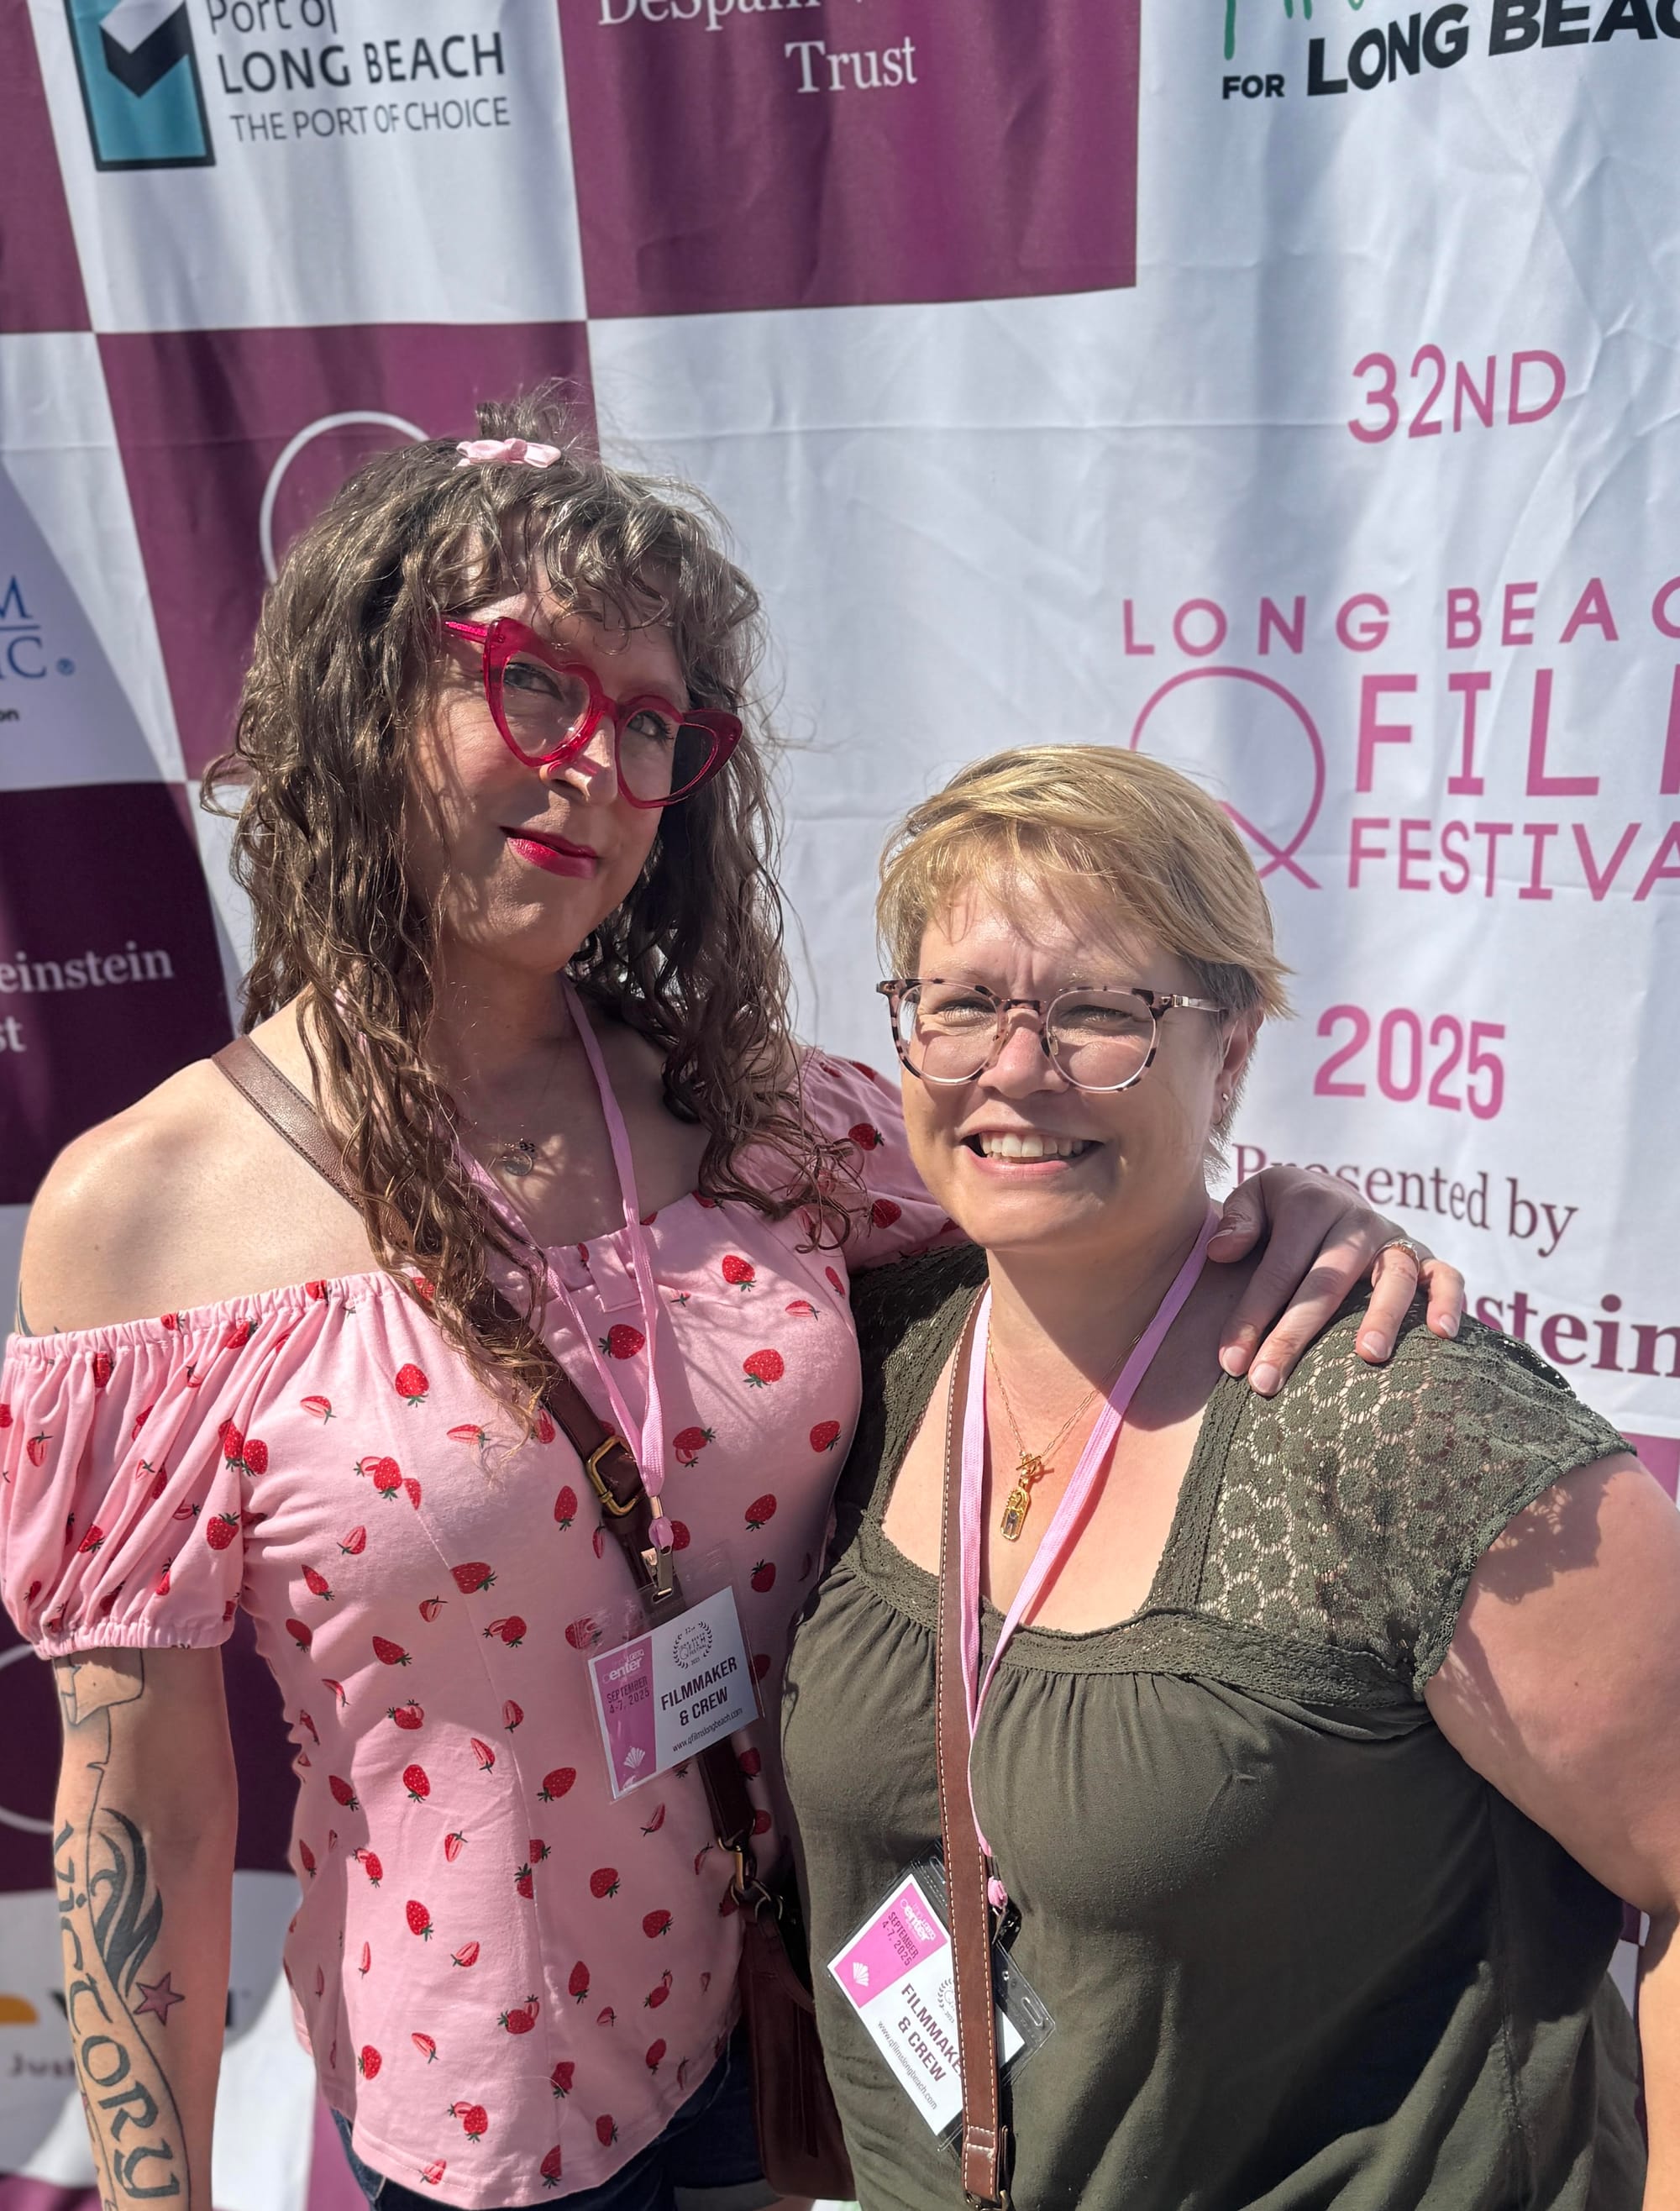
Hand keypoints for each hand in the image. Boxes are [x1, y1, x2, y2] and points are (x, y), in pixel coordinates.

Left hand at [1208, 1165, 1464, 1394]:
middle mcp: (1356, 1220)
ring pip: (1393, 1277)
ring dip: (1383, 1317)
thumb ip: (1238, 1221)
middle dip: (1294, 1335)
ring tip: (1368, 1357)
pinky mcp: (1425, 1257)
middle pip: (1326, 1282)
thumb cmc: (1279, 1214)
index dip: (1251, 1316)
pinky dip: (1450, 1302)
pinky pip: (1447, 1276)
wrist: (1328, 1195)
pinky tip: (1441, 1336)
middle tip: (1267, 1383)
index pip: (1277, 1268)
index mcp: (1310, 1204)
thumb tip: (1221, 1252)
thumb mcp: (1254, 1199)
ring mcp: (1394, 1238)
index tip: (1231, 1364)